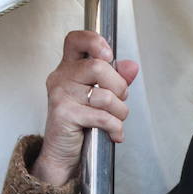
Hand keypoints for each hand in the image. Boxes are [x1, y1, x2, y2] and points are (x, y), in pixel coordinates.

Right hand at [33, 31, 139, 186]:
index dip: (94, 41)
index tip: (108, 55)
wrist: (62, 153)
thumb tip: (132, 67)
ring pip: (105, 96)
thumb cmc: (80, 123)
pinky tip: (114, 133)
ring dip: (120, 112)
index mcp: (68, 68)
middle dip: (119, 87)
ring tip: (115, 120)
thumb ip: (116, 79)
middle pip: (99, 67)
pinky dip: (115, 128)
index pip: (75, 40)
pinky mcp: (64, 114)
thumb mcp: (100, 97)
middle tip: (119, 100)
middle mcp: (61, 78)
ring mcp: (60, 95)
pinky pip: (102, 117)